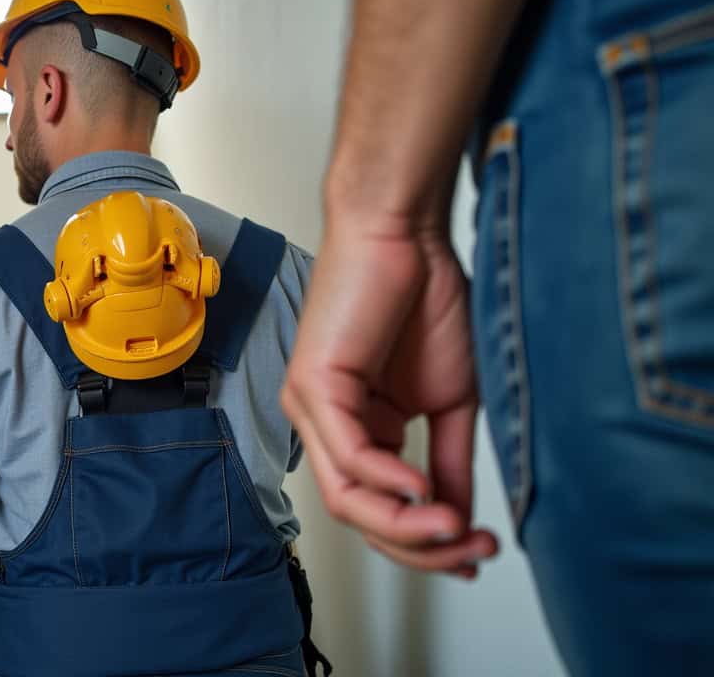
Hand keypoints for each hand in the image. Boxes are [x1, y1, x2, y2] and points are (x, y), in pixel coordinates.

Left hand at [281, 220, 498, 575]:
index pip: (380, 510)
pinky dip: (384, 478)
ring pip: (346, 496)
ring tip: (453, 529)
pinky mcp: (311, 384)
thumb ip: (447, 460)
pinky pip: (345, 452)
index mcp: (358, 430)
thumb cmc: (423, 298)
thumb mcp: (449, 399)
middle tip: (470, 550)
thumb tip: (456, 519)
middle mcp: (325, 424)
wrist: (407, 233)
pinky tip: (420, 489)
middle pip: (360, 515)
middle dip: (419, 547)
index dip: (426, 545)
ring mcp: (311, 407)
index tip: (476, 554)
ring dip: (403, 525)